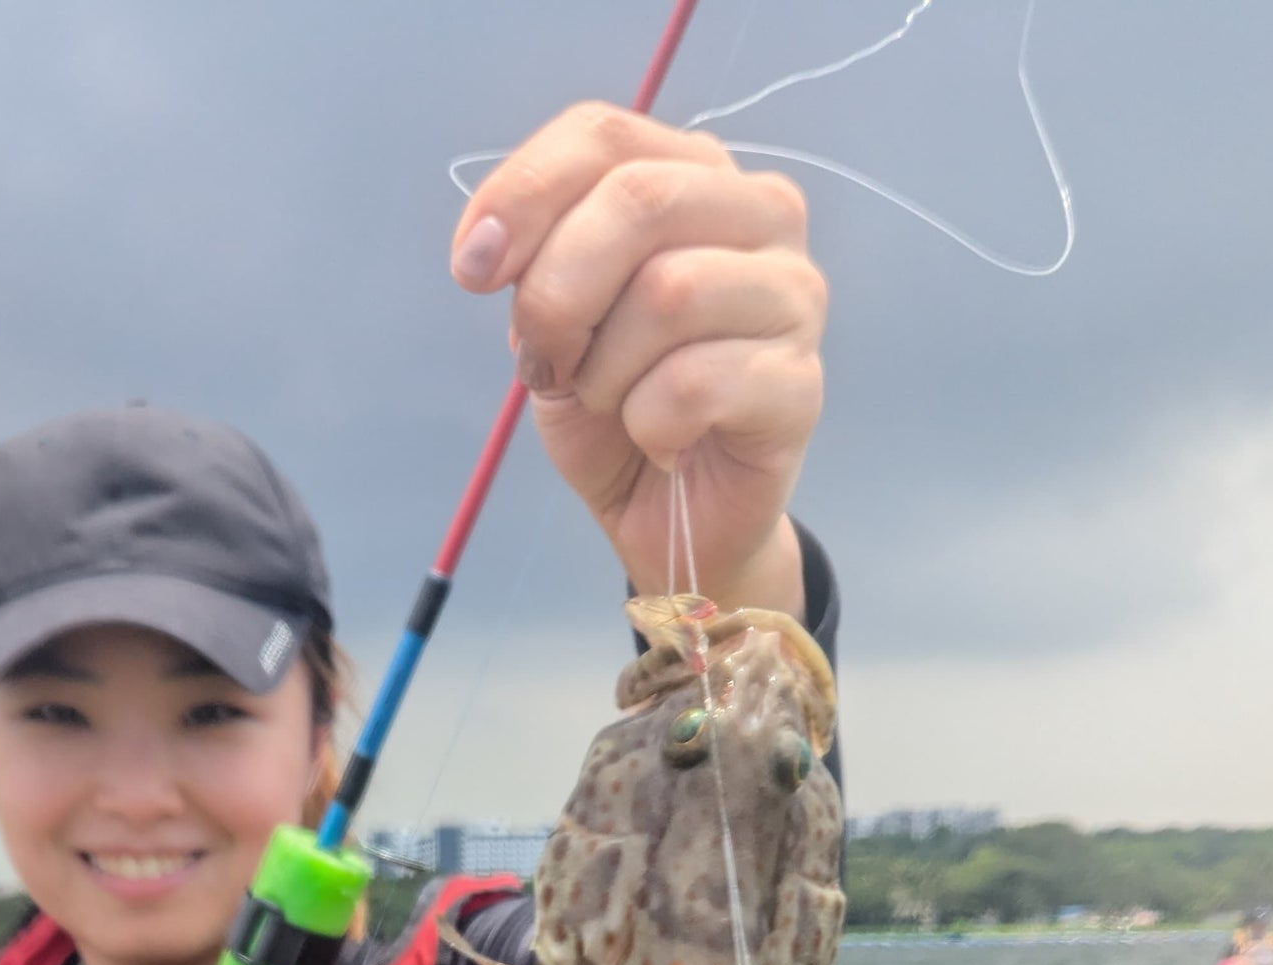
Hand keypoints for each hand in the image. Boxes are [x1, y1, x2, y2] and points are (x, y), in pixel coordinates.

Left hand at [451, 104, 825, 609]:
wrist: (674, 521)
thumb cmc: (620, 406)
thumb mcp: (556, 320)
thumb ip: (536, 259)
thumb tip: (488, 248)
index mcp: (696, 176)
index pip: (603, 135)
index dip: (523, 195)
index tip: (472, 271)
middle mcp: (761, 214)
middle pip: (639, 199)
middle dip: (559, 292)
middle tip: (547, 364)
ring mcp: (793, 296)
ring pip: (669, 293)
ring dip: (604, 372)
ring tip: (615, 405)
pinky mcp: (800, 383)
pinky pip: (693, 386)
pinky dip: (648, 425)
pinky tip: (663, 444)